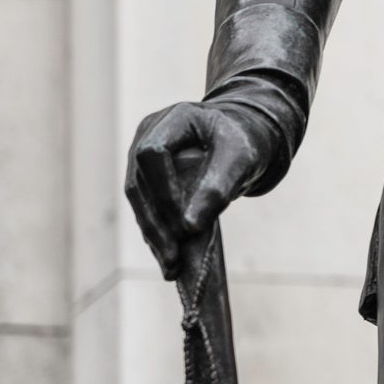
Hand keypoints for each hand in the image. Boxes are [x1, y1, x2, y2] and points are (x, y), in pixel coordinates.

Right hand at [125, 101, 273, 277]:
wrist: (243, 134)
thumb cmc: (244, 139)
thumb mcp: (241, 157)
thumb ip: (218, 187)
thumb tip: (189, 228)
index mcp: (174, 118)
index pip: (152, 153)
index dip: (163, 190)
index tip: (182, 224)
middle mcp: (149, 134)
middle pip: (140, 182)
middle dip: (157, 223)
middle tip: (173, 257)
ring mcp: (141, 155)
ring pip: (138, 199)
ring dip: (153, 234)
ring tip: (170, 265)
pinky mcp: (145, 177)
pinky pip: (146, 207)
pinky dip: (157, 231)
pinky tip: (168, 257)